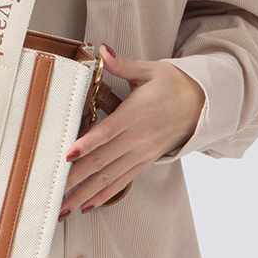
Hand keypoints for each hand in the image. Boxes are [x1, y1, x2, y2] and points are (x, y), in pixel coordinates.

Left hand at [59, 46, 205, 218]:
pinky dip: (104, 195)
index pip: (108, 131)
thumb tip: (104, 50)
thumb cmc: (174, 85)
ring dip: (85, 193)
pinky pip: (122, 181)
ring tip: (64, 207)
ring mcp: (141, 153)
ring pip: (110, 177)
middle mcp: (138, 138)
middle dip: (77, 177)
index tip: (68, 154)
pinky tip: (87, 205)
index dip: (88, 143)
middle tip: (54, 188)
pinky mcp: (144, 161)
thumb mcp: (150, 70)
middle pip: (103, 160)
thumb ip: (123, 64)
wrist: (202, 106)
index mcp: (137, 113)